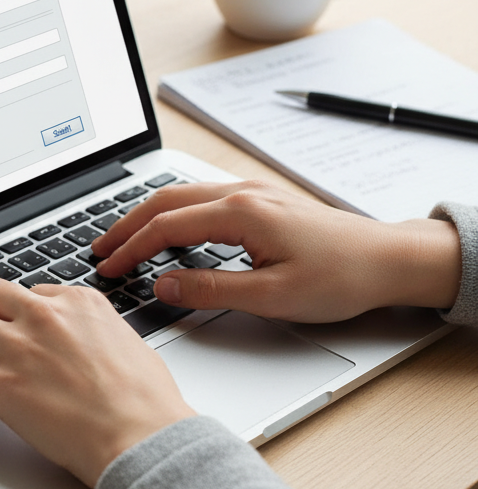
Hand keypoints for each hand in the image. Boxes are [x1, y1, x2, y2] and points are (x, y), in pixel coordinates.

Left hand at [0, 280, 194, 487]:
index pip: (34, 293)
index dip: (17, 308)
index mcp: (80, 304)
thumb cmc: (147, 402)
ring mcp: (21, 350)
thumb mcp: (129, 344)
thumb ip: (98, 333)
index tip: (11, 319)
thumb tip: (88, 342)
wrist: (143, 437)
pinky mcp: (2, 387)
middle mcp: (46, 318)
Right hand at [92, 180, 460, 321]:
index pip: (165, 227)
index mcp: (240, 213)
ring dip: (146, 215)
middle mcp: (242, 194)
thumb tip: (164, 285)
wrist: (389, 259)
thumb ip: (210, 289)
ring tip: (122, 238)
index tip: (109, 268)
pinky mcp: (260, 200)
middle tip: (99, 249)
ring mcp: (251, 193)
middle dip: (126, 224)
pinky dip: (171, 212)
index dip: (131, 249)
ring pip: (181, 194)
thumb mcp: (272, 296)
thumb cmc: (341, 277)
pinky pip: (201, 198)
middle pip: (165, 200)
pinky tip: (166, 230)